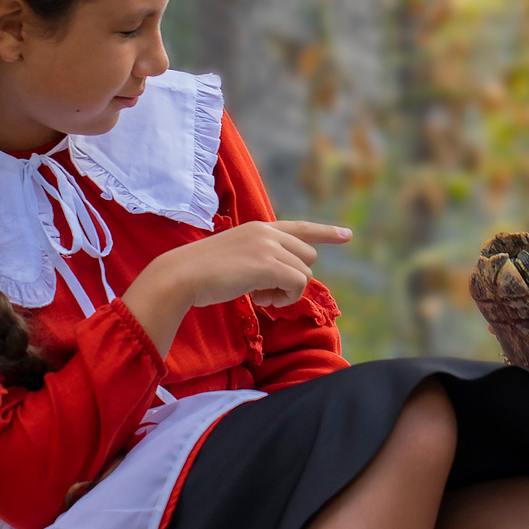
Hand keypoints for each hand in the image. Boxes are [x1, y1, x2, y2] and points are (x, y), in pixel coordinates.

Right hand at [125, 220, 349, 353]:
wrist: (181, 275)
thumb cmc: (202, 274)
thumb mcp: (235, 257)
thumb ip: (259, 259)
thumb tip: (283, 279)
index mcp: (259, 228)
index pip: (300, 228)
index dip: (326, 232)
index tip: (347, 235)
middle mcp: (267, 232)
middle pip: (308, 257)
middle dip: (294, 279)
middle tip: (265, 292)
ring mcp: (268, 247)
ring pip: (305, 273)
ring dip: (287, 292)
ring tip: (259, 296)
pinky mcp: (267, 265)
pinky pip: (297, 285)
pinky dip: (286, 298)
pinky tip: (262, 301)